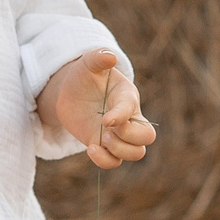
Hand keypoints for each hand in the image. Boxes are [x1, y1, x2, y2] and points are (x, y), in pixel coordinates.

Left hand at [38, 50, 156, 168]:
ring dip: (120, 151)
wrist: (72, 91)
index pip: (133, 110)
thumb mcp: (89, 62)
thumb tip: (110, 57)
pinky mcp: (105, 146)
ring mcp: (118, 135)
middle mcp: (129, 118)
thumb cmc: (86, 74)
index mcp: (127, 97)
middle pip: (147, 137)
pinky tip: (91, 149)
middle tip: (107, 132)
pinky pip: (114, 162)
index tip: (105, 120)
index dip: (121, 117)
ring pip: (136, 153)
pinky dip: (105, 161)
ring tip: (101, 140)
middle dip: (129, 138)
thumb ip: (99, 57)